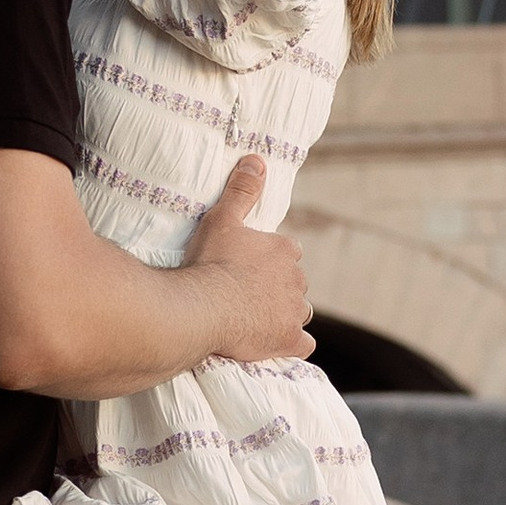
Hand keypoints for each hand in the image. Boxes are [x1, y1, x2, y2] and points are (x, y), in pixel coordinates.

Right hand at [188, 158, 314, 363]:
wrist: (203, 306)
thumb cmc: (210, 262)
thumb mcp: (222, 219)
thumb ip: (241, 191)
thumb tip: (256, 160)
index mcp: (285, 250)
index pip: (288, 253)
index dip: (270, 261)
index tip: (250, 267)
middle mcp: (297, 280)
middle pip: (295, 283)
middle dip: (278, 288)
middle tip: (248, 294)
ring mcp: (294, 312)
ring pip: (300, 312)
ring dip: (285, 314)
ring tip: (258, 318)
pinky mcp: (289, 340)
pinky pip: (302, 344)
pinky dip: (292, 344)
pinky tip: (276, 344)